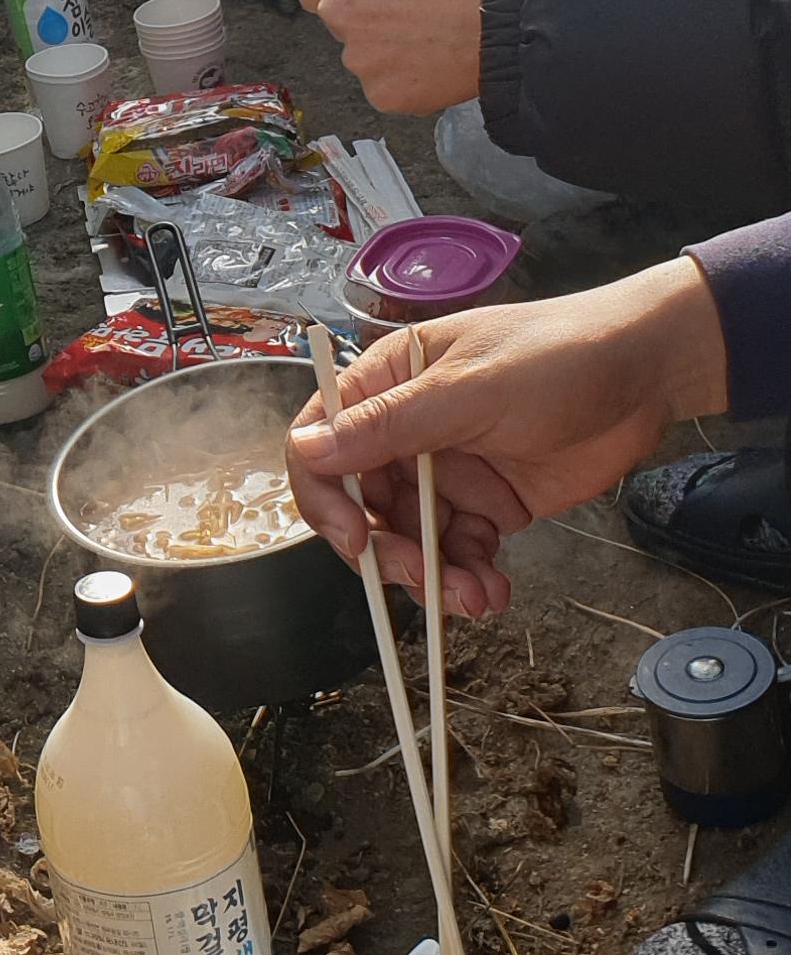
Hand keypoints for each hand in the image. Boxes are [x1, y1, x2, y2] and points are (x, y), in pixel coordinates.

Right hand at [285, 259, 728, 615]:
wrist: (648, 373)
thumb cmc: (557, 357)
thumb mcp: (471, 389)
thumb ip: (391, 425)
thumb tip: (306, 450)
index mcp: (388, 384)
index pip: (321, 443)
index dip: (324, 497)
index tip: (356, 541)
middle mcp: (407, 431)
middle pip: (363, 506)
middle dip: (389, 551)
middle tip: (425, 578)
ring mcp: (449, 471)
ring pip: (411, 539)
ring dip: (434, 576)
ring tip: (474, 598)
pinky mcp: (489, 504)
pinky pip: (458, 552)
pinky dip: (470, 578)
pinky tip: (494, 591)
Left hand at [297, 0, 510, 110]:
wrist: (515, 13)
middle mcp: (341, 9)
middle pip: (342, 22)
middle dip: (370, 20)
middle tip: (415, 15)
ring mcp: (360, 56)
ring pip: (366, 58)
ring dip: (390, 52)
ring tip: (435, 39)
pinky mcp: (383, 93)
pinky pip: (389, 88)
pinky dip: (409, 81)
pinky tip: (440, 63)